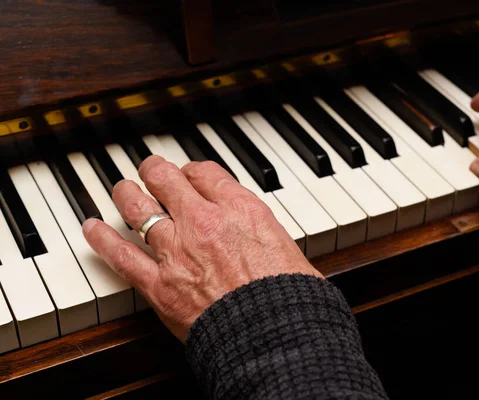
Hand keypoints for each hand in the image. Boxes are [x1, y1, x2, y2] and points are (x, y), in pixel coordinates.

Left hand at [82, 156, 321, 341]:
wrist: (274, 333)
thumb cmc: (287, 295)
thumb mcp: (286, 244)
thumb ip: (259, 228)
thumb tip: (252, 227)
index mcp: (239, 209)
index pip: (204, 172)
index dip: (193, 171)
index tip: (190, 177)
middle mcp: (203, 221)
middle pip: (166, 179)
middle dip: (156, 171)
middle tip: (152, 171)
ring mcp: (176, 251)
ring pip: (138, 208)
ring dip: (127, 194)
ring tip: (122, 189)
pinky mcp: (159, 285)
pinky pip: (121, 255)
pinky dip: (102, 239)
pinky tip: (92, 228)